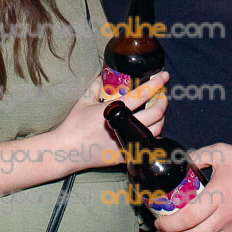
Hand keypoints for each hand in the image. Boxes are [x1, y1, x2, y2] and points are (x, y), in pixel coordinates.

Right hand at [54, 72, 168, 171]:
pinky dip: (153, 136)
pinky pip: (147, 146)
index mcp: (115, 110)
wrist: (67, 150)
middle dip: (163, 101)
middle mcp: (124, 126)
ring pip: (156, 130)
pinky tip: (152, 130)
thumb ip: (94, 87)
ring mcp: (126, 142)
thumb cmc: (74, 125)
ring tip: (158, 111)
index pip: (142, 94)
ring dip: (161, 118)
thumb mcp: (83, 101)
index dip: (156, 83)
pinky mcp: (126, 155)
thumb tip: (101, 76)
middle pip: (155, 113)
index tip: (164, 76)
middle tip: (162, 95)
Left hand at [155, 143, 231, 231]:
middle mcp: (227, 217)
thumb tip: (181, 161)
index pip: (188, 217)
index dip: (169, 224)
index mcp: (219, 195)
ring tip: (182, 229)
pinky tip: (201, 229)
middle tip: (165, 228)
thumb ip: (198, 156)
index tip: (159, 221)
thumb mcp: (221, 153)